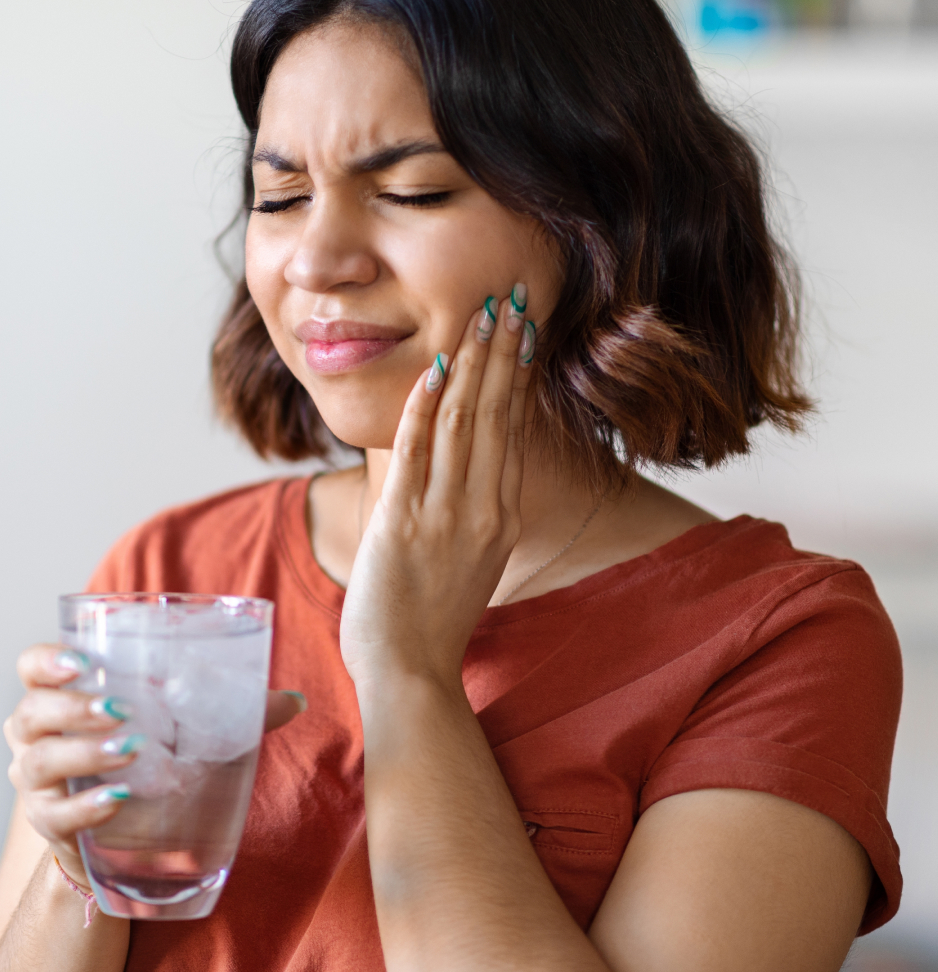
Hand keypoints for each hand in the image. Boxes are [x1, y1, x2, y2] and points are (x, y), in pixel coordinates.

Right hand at [4, 644, 305, 888]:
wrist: (125, 833)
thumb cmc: (151, 756)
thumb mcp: (185, 724)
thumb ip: (235, 708)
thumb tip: (296, 700)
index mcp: (66, 693)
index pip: (33, 666)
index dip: (47, 660)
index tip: (83, 661)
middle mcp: (39, 735)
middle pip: (33, 713)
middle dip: (73, 707)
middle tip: (120, 708)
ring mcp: (41, 783)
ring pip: (40, 762)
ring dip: (84, 753)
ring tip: (130, 750)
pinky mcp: (52, 825)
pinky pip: (57, 815)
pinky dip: (86, 807)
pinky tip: (118, 800)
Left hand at [339, 285, 534, 688]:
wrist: (410, 673)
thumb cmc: (433, 619)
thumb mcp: (472, 560)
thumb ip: (475, 509)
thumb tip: (472, 466)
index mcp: (501, 516)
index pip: (511, 430)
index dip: (517, 375)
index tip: (523, 331)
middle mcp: (483, 509)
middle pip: (495, 413)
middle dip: (502, 350)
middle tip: (509, 299)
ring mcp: (444, 515)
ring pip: (463, 421)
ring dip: (472, 362)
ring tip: (480, 314)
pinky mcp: (403, 522)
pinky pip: (417, 451)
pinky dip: (425, 405)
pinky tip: (434, 367)